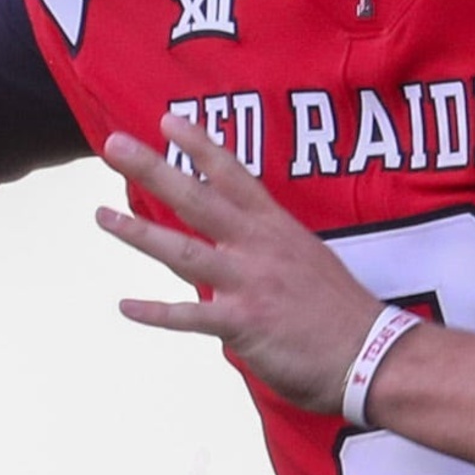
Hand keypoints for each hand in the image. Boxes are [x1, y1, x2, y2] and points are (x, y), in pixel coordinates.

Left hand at [96, 114, 384, 412]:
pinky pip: (189, 316)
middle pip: (197, 199)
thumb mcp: (308, 262)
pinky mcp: (243, 322)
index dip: (200, 145)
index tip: (168, 119)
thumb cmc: (341, 313)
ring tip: (101, 215)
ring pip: (182, 252)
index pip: (234, 176)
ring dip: (138, 233)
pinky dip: (155, 312)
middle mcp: (259, 247)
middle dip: (153, 169)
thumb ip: (268, 252)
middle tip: (114, 145)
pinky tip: (125, 306)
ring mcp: (249, 283)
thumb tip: (239, 254)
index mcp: (276, 228)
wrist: (372, 355)